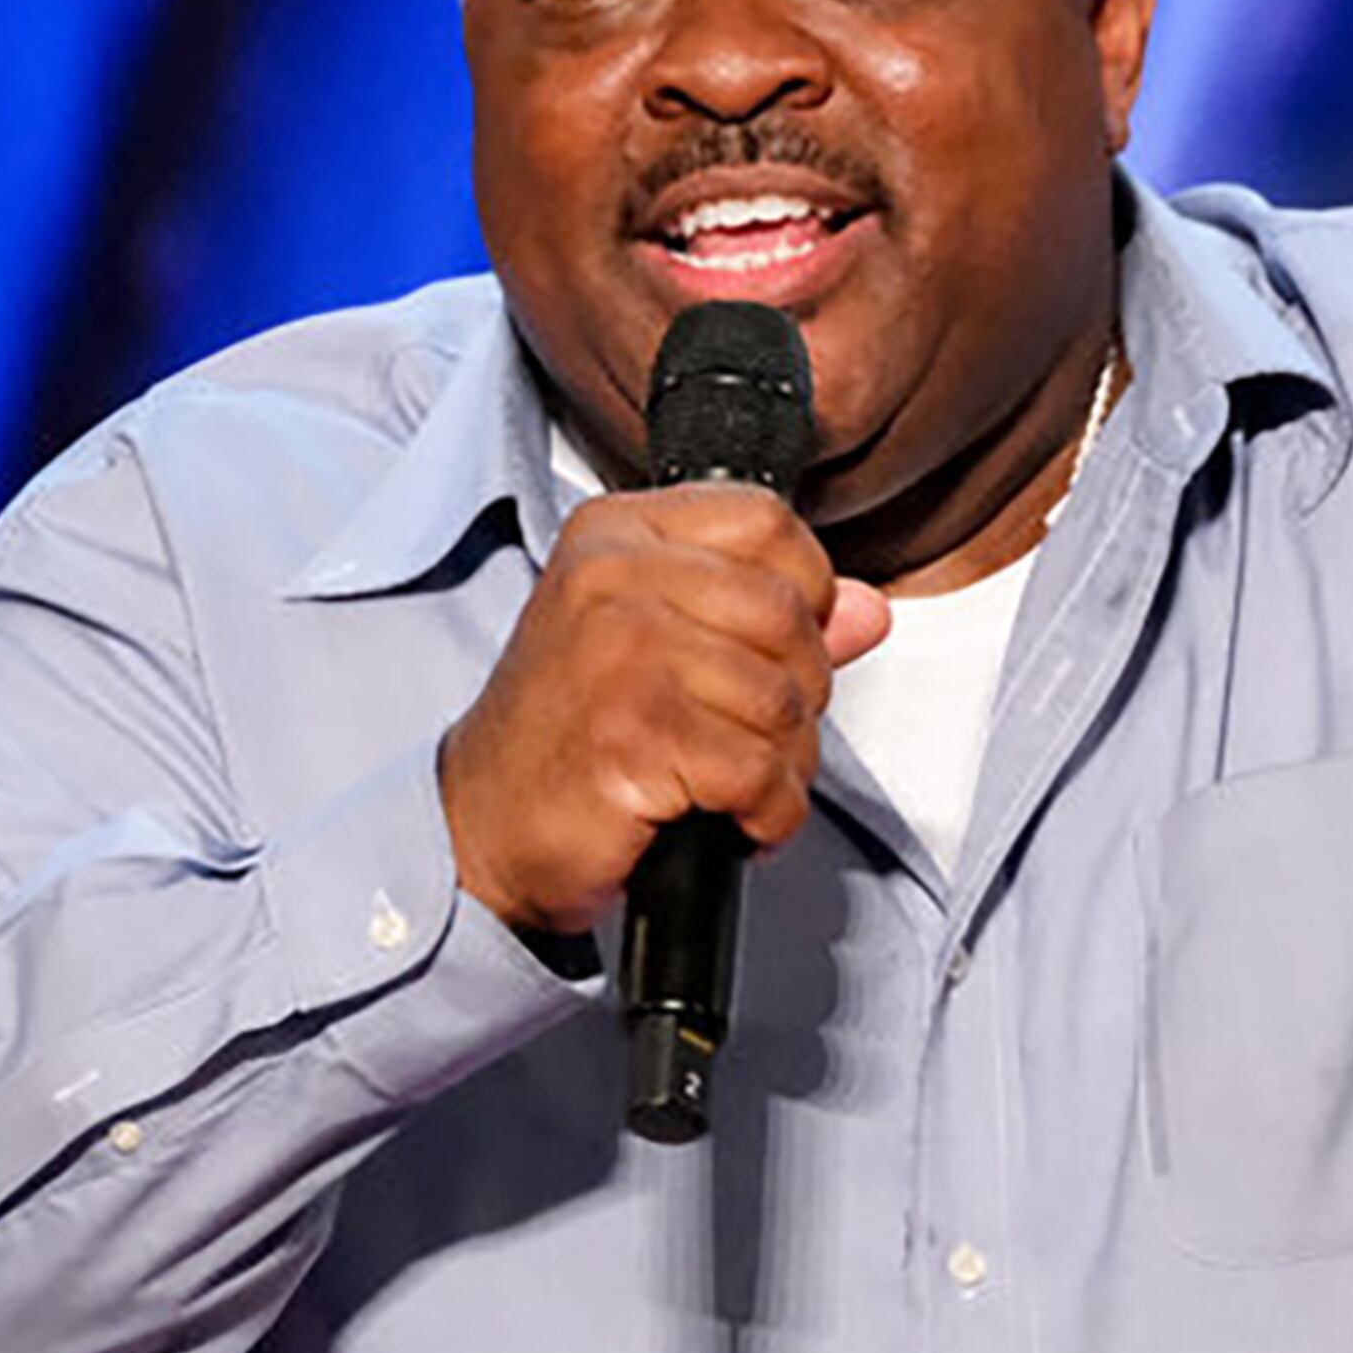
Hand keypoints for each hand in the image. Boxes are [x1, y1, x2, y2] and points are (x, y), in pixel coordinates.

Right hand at [437, 484, 893, 933]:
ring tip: (737, 783)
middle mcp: (612, 579)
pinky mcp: (632, 736)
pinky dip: (768, 813)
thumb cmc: (570, 734)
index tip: (779, 646)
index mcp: (618, 535)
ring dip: (785, 763)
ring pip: (783, 699)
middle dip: (802, 691)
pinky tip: (731, 819)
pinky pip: (760, 771)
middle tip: (757, 734)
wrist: (482, 829)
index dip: (806, 591)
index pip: (769, 524)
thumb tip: (869, 611)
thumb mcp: (662, 645)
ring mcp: (619, 654)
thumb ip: (774, 619)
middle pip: (789, 615)